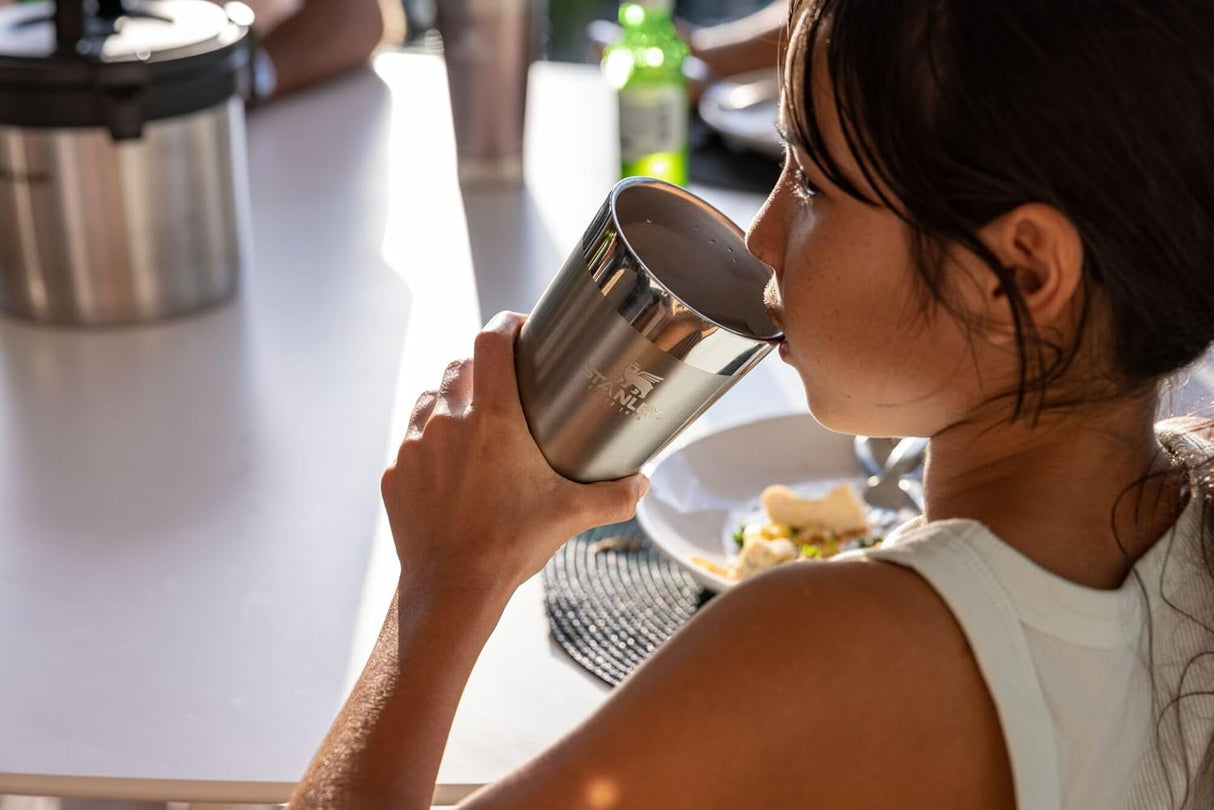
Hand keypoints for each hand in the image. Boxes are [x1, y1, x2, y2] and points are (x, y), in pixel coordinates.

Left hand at [381, 312, 649, 601]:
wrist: (451, 589)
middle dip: (480, 365)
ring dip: (450, 400)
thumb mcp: (570, 516)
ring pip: (430, 400)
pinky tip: (448, 467)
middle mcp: (447, 422)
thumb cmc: (509, 546)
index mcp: (493, 420)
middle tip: (503, 382)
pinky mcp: (395, 473)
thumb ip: (614, 496)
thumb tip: (642, 485)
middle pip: (459, 365)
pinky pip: (411, 443)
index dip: (505, 324)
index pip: (490, 342)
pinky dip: (428, 445)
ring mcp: (414, 446)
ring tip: (472, 421)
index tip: (519, 327)